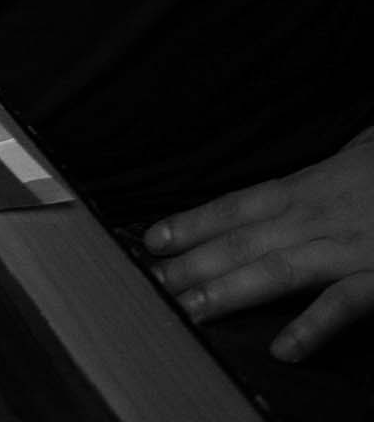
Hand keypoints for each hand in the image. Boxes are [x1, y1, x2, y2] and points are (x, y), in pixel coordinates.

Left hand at [146, 128, 373, 361]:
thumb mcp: (363, 153)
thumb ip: (329, 169)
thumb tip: (306, 176)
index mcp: (313, 186)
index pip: (239, 204)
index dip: (194, 222)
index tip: (152, 240)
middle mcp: (322, 216)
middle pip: (244, 240)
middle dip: (192, 263)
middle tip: (148, 283)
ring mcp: (352, 247)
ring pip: (278, 270)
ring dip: (229, 291)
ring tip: (188, 310)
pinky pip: (345, 301)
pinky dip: (314, 325)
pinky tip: (283, 348)